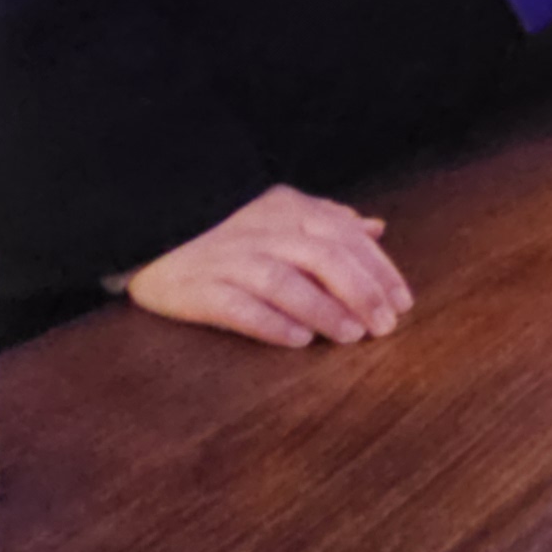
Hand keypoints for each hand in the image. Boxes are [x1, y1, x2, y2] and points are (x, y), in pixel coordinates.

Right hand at [126, 185, 410, 349]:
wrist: (149, 232)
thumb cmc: (225, 229)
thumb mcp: (278, 212)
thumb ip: (327, 219)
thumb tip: (376, 228)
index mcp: (286, 209)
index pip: (345, 237)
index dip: (379, 270)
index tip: (402, 303)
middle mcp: (261, 231)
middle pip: (323, 257)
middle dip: (361, 292)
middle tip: (383, 326)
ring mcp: (229, 260)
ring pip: (285, 282)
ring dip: (324, 310)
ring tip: (351, 336)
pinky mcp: (198, 290)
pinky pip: (238, 307)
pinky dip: (271, 323)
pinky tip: (299, 341)